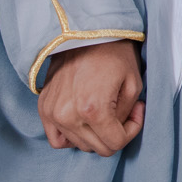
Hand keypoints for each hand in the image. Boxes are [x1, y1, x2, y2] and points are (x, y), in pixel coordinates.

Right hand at [38, 40, 144, 155]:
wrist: (84, 33)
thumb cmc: (113, 53)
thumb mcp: (133, 83)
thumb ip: (128, 114)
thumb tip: (121, 127)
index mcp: (93, 110)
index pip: (115, 143)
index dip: (131, 131)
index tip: (136, 112)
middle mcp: (69, 116)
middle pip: (97, 148)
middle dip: (115, 133)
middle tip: (124, 110)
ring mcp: (53, 114)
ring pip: (79, 145)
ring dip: (96, 134)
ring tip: (106, 110)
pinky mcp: (44, 109)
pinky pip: (57, 139)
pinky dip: (72, 136)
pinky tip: (85, 122)